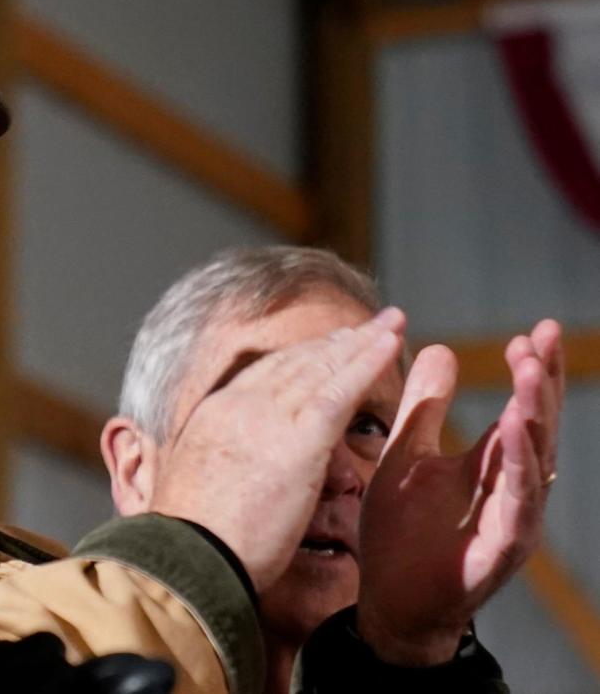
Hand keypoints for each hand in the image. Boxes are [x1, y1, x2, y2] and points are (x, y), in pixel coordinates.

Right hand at [148, 308, 404, 590]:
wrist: (186, 558)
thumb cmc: (188, 546)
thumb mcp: (193, 493)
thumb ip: (215, 473)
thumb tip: (220, 480)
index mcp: (213, 417)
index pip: (263, 376)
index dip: (298, 360)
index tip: (323, 349)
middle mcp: (240, 406)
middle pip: (296, 363)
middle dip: (333, 343)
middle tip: (364, 327)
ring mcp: (269, 418)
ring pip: (323, 368)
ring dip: (361, 343)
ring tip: (389, 325)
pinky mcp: (300, 441)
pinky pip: (341, 390)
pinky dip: (368, 363)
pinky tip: (391, 346)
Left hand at [357, 320, 563, 664]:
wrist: (389, 600)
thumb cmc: (401, 531)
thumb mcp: (405, 455)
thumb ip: (423, 408)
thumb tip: (439, 347)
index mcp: (490, 464)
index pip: (522, 409)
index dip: (531, 372)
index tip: (531, 331)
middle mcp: (510, 488)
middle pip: (538, 427)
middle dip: (543, 383)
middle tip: (540, 338)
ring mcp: (511, 520)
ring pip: (535, 462)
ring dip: (535, 416)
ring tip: (531, 373)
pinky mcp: (501, 550)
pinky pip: (518, 506)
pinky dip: (519, 469)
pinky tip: (516, 432)